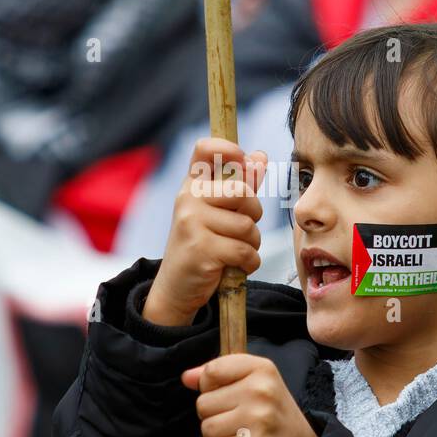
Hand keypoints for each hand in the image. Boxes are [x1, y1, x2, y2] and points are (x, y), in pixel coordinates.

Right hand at [143, 137, 267, 325]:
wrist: (177, 286)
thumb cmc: (202, 244)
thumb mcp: (217, 212)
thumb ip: (240, 184)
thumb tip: (260, 156)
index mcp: (192, 185)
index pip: (205, 149)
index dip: (228, 149)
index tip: (242, 160)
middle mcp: (188, 199)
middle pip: (242, 192)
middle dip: (253, 214)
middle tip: (240, 229)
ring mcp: (192, 223)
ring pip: (247, 226)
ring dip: (251, 244)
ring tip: (235, 251)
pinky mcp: (201, 249)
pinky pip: (244, 250)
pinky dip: (249, 262)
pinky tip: (236, 266)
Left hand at [181, 354, 319, 436]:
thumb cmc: (270, 410)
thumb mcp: (253, 381)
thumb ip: (218, 374)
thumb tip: (186, 377)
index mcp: (262, 369)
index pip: (211, 371)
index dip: (208, 386)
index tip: (225, 393)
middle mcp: (261, 391)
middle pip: (203, 403)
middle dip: (212, 414)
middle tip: (236, 418)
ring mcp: (259, 420)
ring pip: (207, 428)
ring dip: (216, 436)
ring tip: (238, 434)